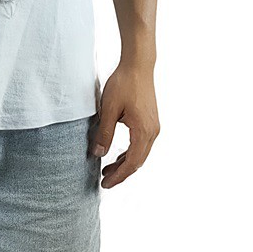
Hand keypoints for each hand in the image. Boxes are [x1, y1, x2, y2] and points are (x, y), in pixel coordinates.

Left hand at [88, 61, 159, 188]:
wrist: (138, 66)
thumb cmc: (123, 84)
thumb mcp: (108, 109)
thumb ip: (104, 133)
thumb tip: (98, 154)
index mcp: (143, 131)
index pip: (131, 163)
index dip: (118, 176)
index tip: (105, 185)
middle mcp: (152, 132)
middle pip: (137, 162)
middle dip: (121, 173)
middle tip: (104, 182)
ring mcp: (154, 127)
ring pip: (140, 154)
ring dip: (125, 163)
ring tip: (107, 170)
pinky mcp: (151, 121)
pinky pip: (142, 144)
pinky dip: (130, 153)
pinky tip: (117, 154)